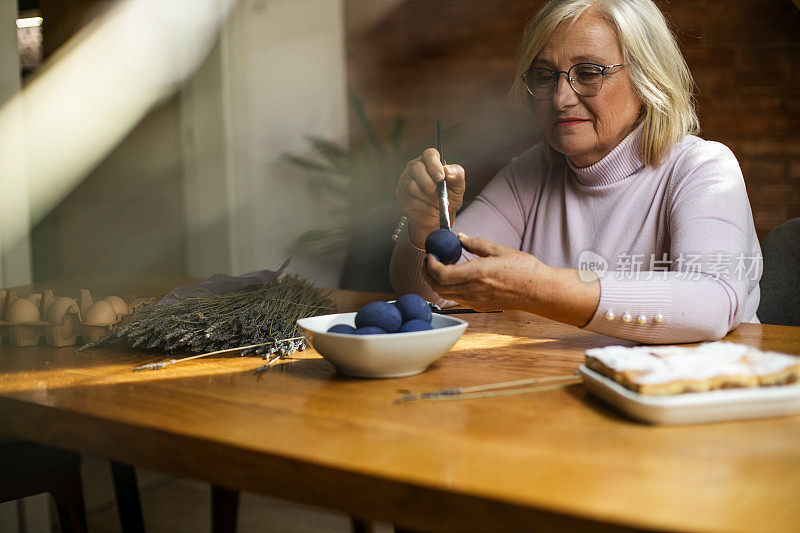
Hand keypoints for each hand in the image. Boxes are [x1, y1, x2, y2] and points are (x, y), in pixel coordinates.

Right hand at [395, 148, 464, 247]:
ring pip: (412, 186)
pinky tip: (431, 208)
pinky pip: (411, 200)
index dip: (434, 165)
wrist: (439, 216)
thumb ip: (457, 175)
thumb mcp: (458, 186)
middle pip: (416, 168)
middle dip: (429, 183)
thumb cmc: (449, 196)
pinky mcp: (401, 194)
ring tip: (437, 202)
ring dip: (428, 197)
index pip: (429, 154)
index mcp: (430, 161)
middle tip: (438, 193)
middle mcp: (415, 167)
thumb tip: (448, 171)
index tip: (441, 178)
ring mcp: (406, 180)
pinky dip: (425, 207)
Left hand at [424, 234, 600, 326]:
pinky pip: (457, 299)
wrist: (539, 291)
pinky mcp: (480, 307)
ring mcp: (475, 301)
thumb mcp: (500, 250)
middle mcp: (473, 291)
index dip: (430, 265)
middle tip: (430, 261)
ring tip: (442, 268)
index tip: (431, 255)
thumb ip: (476, 244)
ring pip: (445, 295)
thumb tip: (460, 236)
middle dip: (428, 274)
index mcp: (476, 274)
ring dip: (438, 282)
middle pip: (437, 287)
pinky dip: (449, 289)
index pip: (441, 274)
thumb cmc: (524, 270)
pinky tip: (456, 278)